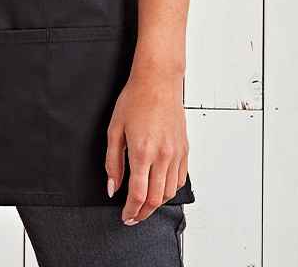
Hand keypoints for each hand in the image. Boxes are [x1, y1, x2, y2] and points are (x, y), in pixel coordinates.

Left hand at [104, 69, 188, 223]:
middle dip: (143, 213)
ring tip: (145, 205)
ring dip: (157, 204)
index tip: (125, 216)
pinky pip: (180, 179)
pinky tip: (160, 188)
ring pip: (169, 192)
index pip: (138, 195)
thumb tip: (113, 186)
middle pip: (155, 199)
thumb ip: (112, 161)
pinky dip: (170, 190)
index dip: (131, 211)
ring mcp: (176, 153)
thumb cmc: (135, 99)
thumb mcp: (115, 129)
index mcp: (142, 152)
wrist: (158, 81)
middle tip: (133, 216)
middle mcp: (162, 156)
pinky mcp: (184, 149)